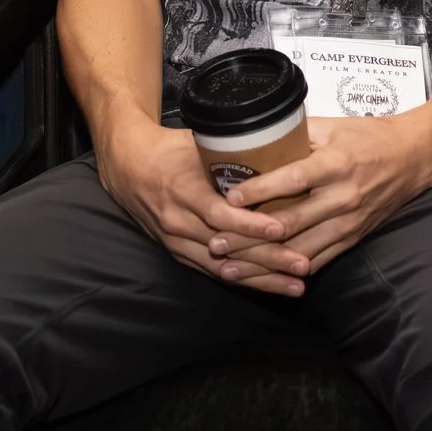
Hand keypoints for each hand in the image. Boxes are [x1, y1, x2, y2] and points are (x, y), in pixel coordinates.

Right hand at [95, 119, 289, 288]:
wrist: (128, 168)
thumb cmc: (169, 151)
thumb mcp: (197, 144)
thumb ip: (231, 152)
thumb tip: (278, 145)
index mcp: (184, 191)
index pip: (220, 215)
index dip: (250, 225)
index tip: (281, 229)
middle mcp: (178, 222)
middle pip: (228, 248)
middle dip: (268, 260)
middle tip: (302, 265)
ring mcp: (177, 242)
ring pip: (223, 267)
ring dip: (261, 279)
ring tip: (295, 285)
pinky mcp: (178, 253)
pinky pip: (213, 271)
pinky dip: (243, 280)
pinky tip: (270, 286)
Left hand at [216, 113, 431, 277]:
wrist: (416, 157)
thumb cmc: (372, 136)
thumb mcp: (334, 125)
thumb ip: (297, 134)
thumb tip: (256, 140)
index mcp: (337, 164)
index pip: (293, 180)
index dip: (260, 190)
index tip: (229, 196)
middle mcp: (343, 197)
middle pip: (289, 224)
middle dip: (248, 237)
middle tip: (215, 242)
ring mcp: (349, 223)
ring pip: (299, 251)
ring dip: (262, 263)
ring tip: (229, 269)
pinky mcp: (353, 238)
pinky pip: (318, 262)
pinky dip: (288, 272)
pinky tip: (264, 278)